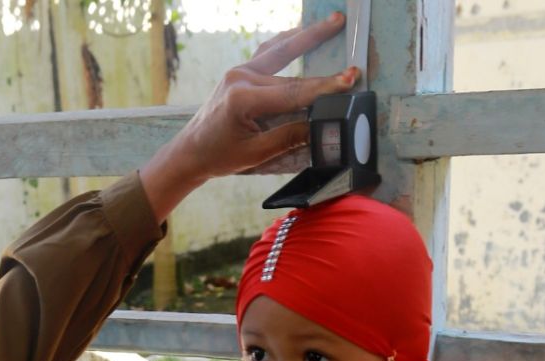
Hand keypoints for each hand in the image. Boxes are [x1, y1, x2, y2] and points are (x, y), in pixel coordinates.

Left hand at [141, 13, 358, 221]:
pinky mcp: (240, 72)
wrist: (191, 151)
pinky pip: (268, 52)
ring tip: (334, 21)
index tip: (349, 81)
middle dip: (324, 72)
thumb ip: (288, 138)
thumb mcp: (254, 154)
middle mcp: (240, 78)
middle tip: (354, 65)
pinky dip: (287, 41)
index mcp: (242, 99)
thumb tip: (320, 126)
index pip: (292, 93)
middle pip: (292, 76)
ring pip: (281, 53)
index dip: (323, 89)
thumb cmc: (218, 155)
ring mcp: (239, 71)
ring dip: (308, 37)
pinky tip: (303, 31)